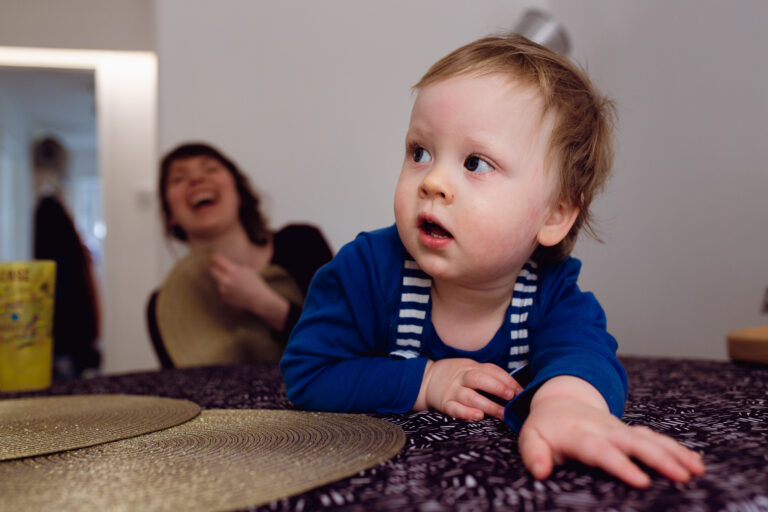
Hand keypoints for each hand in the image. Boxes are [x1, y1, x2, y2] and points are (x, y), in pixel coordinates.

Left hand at [209, 253, 289, 329]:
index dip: (215, 259)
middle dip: (214, 269)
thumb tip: (225, 265)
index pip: (220, 262)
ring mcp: (225, 290)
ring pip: (219, 283)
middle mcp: (227, 280)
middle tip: (215, 269)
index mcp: (234, 271)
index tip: (213, 257)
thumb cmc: (256, 284)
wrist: (259, 299)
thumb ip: (236, 268)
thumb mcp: (248, 271)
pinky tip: (237, 293)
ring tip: (236, 286)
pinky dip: (227, 292)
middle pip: (213, 272)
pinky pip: (223, 292)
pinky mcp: (225, 298)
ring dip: (224, 283)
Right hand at [414, 358, 522, 419]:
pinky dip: (466, 413)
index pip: (491, 370)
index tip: (520, 391)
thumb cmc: (457, 376)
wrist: (427, 379)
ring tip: (502, 414)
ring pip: (470, 396)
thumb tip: (516, 389)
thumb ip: (489, 376)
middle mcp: (462, 378)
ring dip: (487, 405)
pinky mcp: (445, 404)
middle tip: (511, 397)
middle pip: (479, 379)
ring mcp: (453, 391)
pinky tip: (478, 416)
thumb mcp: (471, 368)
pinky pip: (455, 409)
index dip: (507, 380)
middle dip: (497, 387)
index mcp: (471, 367)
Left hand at [518, 376, 704, 487]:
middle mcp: (603, 429)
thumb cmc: (546, 427)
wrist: (561, 402)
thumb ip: (533, 454)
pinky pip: (655, 438)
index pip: (601, 450)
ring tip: (696, 470)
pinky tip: (695, 462)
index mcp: (579, 433)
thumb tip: (540, 472)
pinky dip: (676, 449)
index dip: (621, 465)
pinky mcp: (630, 432)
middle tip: (682, 476)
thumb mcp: (530, 437)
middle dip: (659, 458)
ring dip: (674, 453)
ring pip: (650, 439)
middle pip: (633, 442)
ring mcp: (620, 429)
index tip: (642, 482)